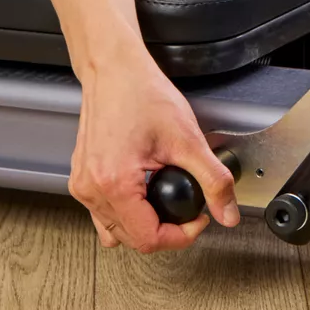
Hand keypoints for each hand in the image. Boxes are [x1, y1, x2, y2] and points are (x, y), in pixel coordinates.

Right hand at [69, 55, 238, 252]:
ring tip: (168, 202)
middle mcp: (91, 188)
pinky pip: (103, 213)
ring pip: (115, 230)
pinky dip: (126, 213)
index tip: (198, 220)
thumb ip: (213, 180)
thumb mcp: (188, 139)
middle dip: (166, 232)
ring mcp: (82, 184)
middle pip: (131, 239)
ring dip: (145, 225)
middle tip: (188, 211)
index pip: (148, 239)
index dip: (181, 236)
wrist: (115, 70)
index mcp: (114, 183)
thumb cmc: (141, 94)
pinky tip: (145, 195)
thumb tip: (227, 212)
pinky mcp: (82, 177)